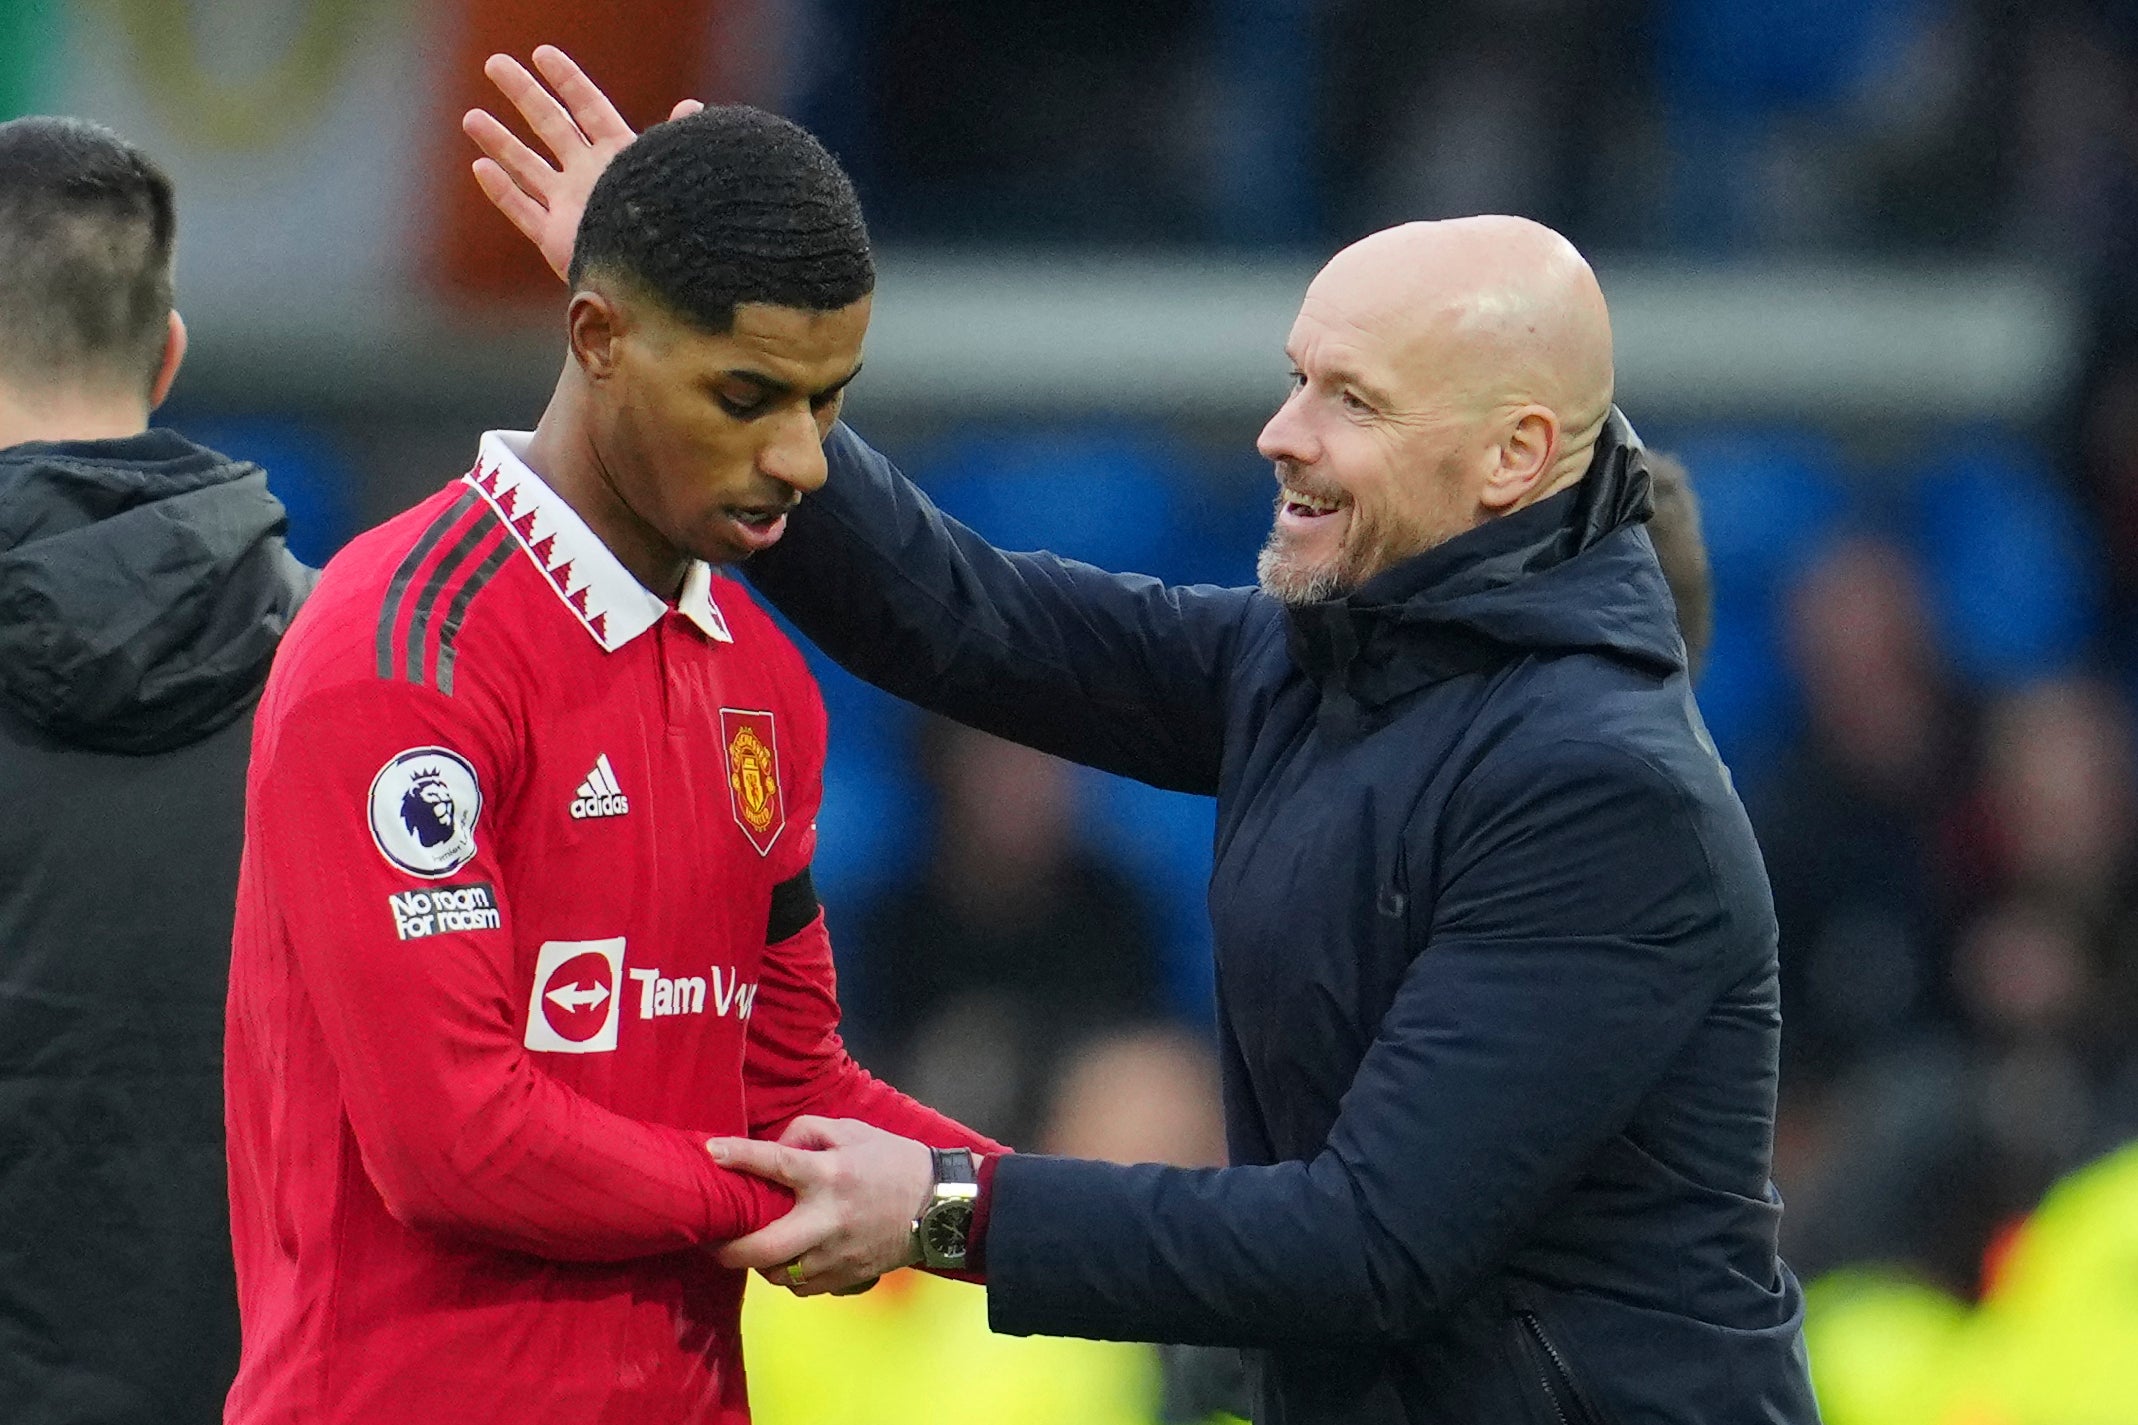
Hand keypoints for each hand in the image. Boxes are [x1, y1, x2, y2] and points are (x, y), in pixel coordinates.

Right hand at [461, 44, 702, 282]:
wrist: (661, 279)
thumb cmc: (673, 224)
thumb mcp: (673, 175)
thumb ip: (675, 142)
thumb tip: (693, 107)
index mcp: (619, 156)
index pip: (589, 107)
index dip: (567, 79)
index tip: (542, 53)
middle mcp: (591, 177)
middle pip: (550, 125)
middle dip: (523, 94)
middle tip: (494, 64)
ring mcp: (571, 207)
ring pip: (527, 167)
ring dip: (500, 142)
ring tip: (471, 117)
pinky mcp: (557, 240)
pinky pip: (523, 211)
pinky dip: (502, 191)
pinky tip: (481, 168)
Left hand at [706, 1117, 932, 1295]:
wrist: (941, 1206)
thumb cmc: (894, 1162)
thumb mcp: (854, 1131)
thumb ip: (808, 1132)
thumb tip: (773, 1149)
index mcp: (830, 1175)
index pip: (776, 1163)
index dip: (739, 1156)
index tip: (711, 1152)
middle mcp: (828, 1219)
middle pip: (765, 1247)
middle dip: (728, 1250)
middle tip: (711, 1241)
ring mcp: (837, 1255)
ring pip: (779, 1274)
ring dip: (758, 1262)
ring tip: (752, 1246)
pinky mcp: (846, 1277)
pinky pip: (802, 1287)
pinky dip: (787, 1275)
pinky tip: (788, 1259)